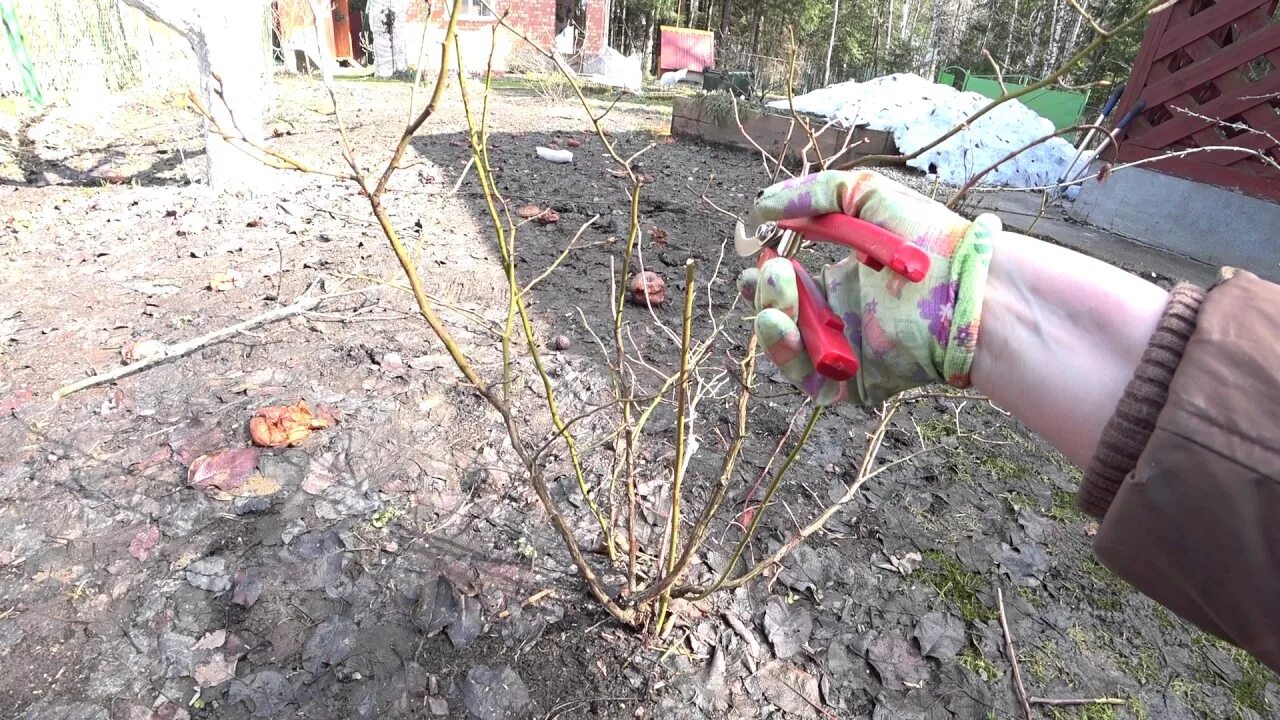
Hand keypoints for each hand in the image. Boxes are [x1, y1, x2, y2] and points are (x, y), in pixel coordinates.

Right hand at [738, 170, 1001, 404]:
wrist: (970, 286)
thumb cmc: (929, 239)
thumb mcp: (865, 195)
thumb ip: (811, 194)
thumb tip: (760, 208)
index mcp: (844, 283)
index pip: (791, 286)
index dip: (769, 274)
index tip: (758, 252)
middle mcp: (842, 321)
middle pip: (783, 318)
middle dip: (765, 295)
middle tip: (768, 271)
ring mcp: (848, 354)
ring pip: (788, 349)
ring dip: (770, 318)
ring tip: (776, 286)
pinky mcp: (856, 382)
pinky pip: (809, 379)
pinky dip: (788, 355)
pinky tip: (783, 322)